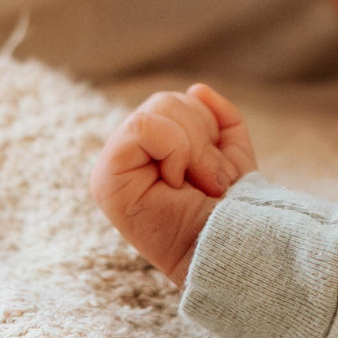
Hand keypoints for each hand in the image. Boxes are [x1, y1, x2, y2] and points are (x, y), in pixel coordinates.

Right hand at [91, 83, 258, 282]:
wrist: (231, 248)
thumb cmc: (232, 211)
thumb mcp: (231, 155)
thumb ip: (218, 121)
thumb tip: (198, 90)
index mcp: (152, 149)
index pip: (176, 102)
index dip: (205, 126)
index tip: (215, 172)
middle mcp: (127, 155)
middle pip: (165, 101)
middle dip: (201, 139)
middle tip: (208, 182)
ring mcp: (112, 167)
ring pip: (157, 110)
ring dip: (193, 149)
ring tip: (195, 186)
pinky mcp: (106, 180)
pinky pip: (143, 127)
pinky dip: (175, 150)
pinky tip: (177, 183)